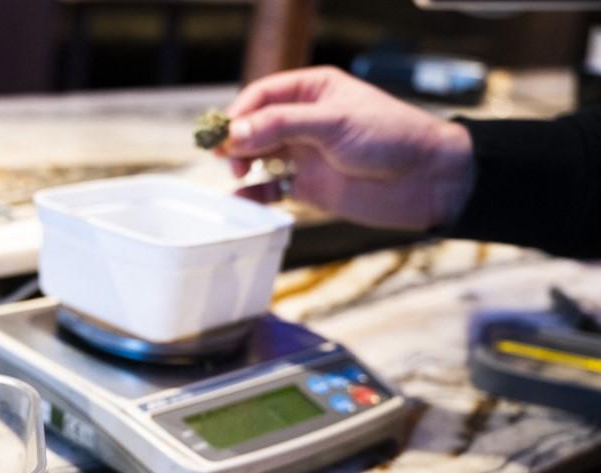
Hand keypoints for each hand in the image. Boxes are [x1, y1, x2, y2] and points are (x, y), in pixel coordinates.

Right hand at [222, 66, 473, 229]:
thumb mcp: (334, 123)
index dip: (240, 113)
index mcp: (313, 92)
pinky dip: (254, 195)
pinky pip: (271, 190)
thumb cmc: (392, 137)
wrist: (428, 180)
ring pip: (258, 157)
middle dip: (236, 140)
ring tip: (239, 175)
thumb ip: (281, 126)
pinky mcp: (308, 186)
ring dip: (242, 166)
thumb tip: (235, 134)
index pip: (262, 95)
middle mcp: (304, 121)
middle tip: (225, 157)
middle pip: (254, 126)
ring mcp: (304, 154)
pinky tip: (243, 199)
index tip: (225, 133)